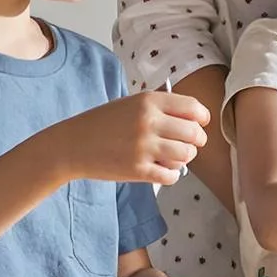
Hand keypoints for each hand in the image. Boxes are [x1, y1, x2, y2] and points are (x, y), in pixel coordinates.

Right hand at [57, 92, 209, 186]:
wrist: (73, 144)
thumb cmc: (103, 123)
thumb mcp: (131, 104)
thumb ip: (160, 108)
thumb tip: (194, 119)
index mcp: (148, 101)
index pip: (193, 108)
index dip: (203, 118)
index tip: (201, 124)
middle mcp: (149, 122)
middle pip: (194, 134)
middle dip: (197, 141)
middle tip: (191, 144)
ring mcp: (144, 147)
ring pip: (187, 155)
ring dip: (185, 158)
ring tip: (173, 156)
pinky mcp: (138, 170)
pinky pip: (171, 175)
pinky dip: (171, 174)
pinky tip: (161, 168)